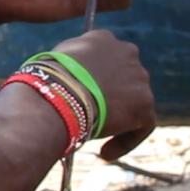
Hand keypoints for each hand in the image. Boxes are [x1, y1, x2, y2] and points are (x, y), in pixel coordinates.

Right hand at [53, 29, 155, 159]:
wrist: (57, 94)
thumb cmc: (44, 78)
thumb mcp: (56, 60)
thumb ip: (72, 63)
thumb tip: (71, 79)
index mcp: (101, 37)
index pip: (105, 56)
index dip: (95, 76)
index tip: (82, 91)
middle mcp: (126, 51)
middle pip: (123, 76)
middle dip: (110, 94)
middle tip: (92, 112)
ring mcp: (138, 76)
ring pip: (133, 100)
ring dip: (118, 117)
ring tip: (95, 135)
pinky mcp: (145, 103)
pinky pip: (140, 125)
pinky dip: (124, 140)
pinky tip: (104, 153)